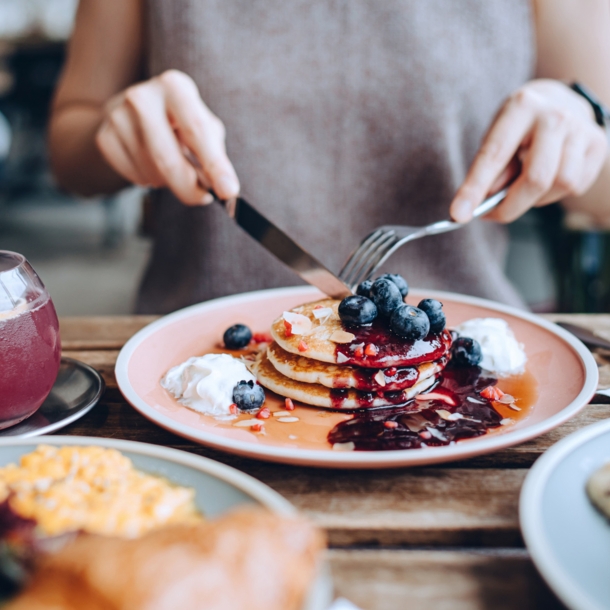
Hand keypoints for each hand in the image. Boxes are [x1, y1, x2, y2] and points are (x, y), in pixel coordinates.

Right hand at [95, 70, 238, 204]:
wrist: (132, 114)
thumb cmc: (179, 123)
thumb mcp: (203, 127)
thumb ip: (214, 155)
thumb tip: (225, 189)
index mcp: (175, 87)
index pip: (197, 131)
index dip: (215, 165)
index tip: (229, 192)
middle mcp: (142, 96)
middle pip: (168, 159)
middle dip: (189, 188)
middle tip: (203, 198)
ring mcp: (117, 116)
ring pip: (152, 172)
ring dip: (169, 182)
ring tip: (173, 166)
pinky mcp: (104, 137)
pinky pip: (134, 177)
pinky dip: (149, 181)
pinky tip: (151, 165)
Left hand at [450, 79, 607, 222]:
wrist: (560, 100)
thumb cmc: (519, 126)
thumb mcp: (497, 135)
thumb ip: (491, 169)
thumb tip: (486, 202)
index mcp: (521, 107)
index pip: (494, 156)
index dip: (474, 189)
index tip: (458, 214)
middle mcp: (555, 115)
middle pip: (536, 179)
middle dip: (510, 207)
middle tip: (493, 213)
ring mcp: (581, 129)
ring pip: (559, 185)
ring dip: (536, 198)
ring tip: (525, 184)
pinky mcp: (598, 145)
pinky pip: (575, 186)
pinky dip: (554, 192)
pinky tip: (548, 176)